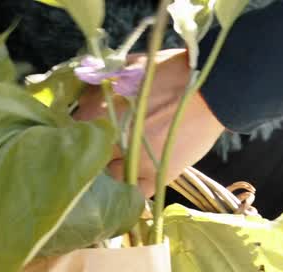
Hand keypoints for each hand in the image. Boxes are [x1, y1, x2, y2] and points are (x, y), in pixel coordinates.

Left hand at [73, 49, 225, 196]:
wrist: (211, 90)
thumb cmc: (171, 72)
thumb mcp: (130, 66)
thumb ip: (104, 78)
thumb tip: (88, 85)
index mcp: (97, 114)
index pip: (71, 130)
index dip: (75, 128)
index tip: (82, 126)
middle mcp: (110, 144)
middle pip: (86, 158)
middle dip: (90, 152)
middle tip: (100, 146)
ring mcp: (133, 164)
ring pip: (108, 178)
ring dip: (109, 172)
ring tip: (118, 163)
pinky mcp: (157, 177)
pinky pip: (137, 193)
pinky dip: (131, 189)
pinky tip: (133, 180)